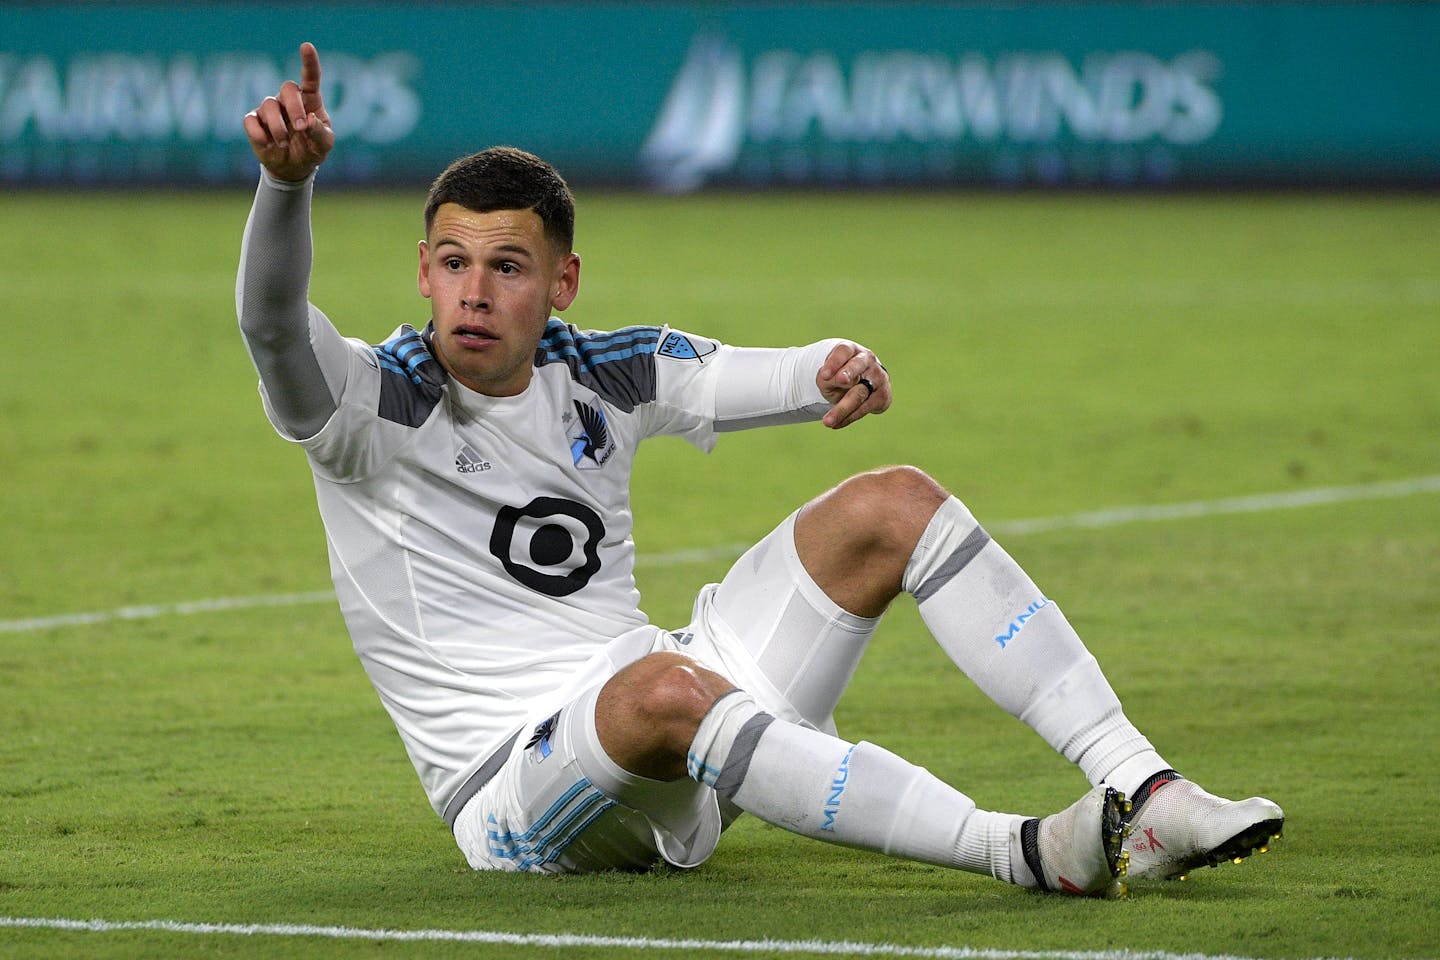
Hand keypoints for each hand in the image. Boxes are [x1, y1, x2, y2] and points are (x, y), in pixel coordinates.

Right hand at [243, 42, 334, 181]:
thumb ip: (320, 132)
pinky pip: (250, 121)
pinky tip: (268, 144)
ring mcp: (269, 110)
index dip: (309, 62)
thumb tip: (309, 120)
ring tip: (284, 144)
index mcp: (309, 101)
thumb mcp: (324, 145)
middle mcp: (287, 100)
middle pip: (287, 88)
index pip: (310, 77)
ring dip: (279, 127)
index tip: (307, 46)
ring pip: (268, 105)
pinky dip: (259, 134)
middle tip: (301, 128)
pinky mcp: (254, 123)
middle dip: (295, 107)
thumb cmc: (312, 150)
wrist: (294, 168)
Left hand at [816, 341, 890, 428]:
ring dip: (842, 409)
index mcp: (851, 350)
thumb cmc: (839, 376)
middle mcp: (868, 360)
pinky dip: (849, 417)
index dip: (834, 362)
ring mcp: (878, 378)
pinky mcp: (883, 396)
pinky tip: (836, 424)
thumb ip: (828, 378)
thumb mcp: (828, 376)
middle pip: (857, 366)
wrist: (860, 383)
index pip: (843, 351)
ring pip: (860, 393)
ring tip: (827, 422)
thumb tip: (838, 383)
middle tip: (840, 380)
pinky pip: (865, 408)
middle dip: (849, 373)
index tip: (824, 375)